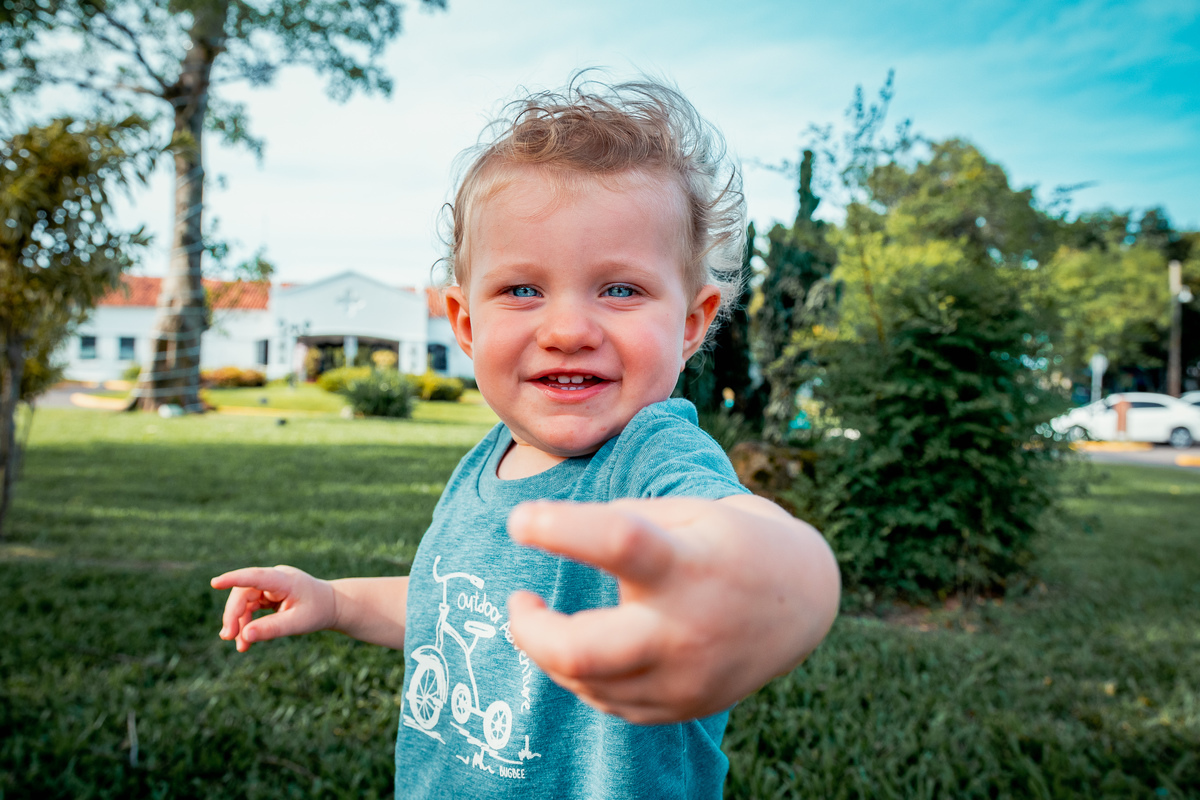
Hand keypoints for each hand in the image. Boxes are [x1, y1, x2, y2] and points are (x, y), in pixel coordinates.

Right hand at [210, 565, 337, 651]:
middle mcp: (274, 578)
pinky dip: (246, 623)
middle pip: (243, 592)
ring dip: (238, 622)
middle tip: (228, 637)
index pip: (255, 577)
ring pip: (243, 601)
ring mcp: (269, 585)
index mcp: (284, 580)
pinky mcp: (267, 594)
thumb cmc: (318, 611)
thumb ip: (272, 629)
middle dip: (233, 615)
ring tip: (240, 647)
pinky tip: (245, 641)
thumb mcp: (298, 623)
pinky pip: (249, 607)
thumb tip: (244, 635)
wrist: (331, 606)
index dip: (234, 579)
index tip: (215, 583)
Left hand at [505, 495, 838, 724]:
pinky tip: (586, 646)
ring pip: (584, 683)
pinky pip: (608, 701)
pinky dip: (581, 674)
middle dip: (529, 630)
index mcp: (686, 564)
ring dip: (547, 651)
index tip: (519, 521)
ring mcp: (684, 678)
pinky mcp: (681, 707)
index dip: (559, 529)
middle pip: (581, 650)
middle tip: (518, 602)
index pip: (617, 542)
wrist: (803, 600)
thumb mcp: (689, 512)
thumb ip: (625, 523)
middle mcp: (685, 629)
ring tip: (544, 622)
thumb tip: (557, 539)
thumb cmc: (730, 541)